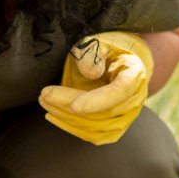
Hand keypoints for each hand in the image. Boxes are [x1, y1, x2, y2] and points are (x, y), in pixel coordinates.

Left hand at [38, 30, 151, 145]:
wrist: (119, 64)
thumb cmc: (107, 51)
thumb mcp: (100, 41)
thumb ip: (93, 53)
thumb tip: (91, 73)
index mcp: (134, 75)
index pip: (119, 92)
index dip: (97, 101)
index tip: (74, 105)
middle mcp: (134, 100)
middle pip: (103, 113)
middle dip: (69, 106)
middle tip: (44, 95)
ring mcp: (126, 118)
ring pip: (96, 128)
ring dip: (66, 118)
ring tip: (45, 102)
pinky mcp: (114, 130)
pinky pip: (94, 136)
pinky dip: (71, 128)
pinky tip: (54, 116)